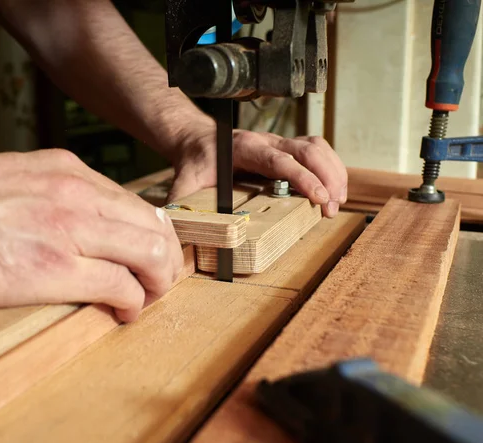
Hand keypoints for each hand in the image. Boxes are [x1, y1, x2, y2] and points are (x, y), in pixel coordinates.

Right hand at [0, 150, 182, 321]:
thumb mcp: (13, 180)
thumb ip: (53, 196)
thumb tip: (79, 225)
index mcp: (66, 171)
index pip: (135, 203)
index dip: (152, 234)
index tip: (150, 255)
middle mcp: (77, 193)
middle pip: (154, 226)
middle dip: (166, 259)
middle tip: (160, 281)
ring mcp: (69, 227)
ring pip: (150, 252)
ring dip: (159, 280)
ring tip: (148, 298)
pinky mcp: (54, 268)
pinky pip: (121, 284)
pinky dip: (134, 302)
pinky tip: (124, 312)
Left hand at [169, 129, 347, 217]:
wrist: (198, 141)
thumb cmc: (196, 161)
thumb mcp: (185, 181)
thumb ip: (181, 203)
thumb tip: (177, 228)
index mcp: (245, 147)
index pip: (279, 160)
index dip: (302, 177)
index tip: (317, 198)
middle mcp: (266, 141)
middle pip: (307, 150)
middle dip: (326, 178)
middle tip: (331, 208)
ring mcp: (279, 142)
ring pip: (316, 147)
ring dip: (334, 171)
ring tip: (337, 202)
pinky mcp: (286, 148)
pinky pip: (316, 151)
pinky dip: (331, 168)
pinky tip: (334, 190)